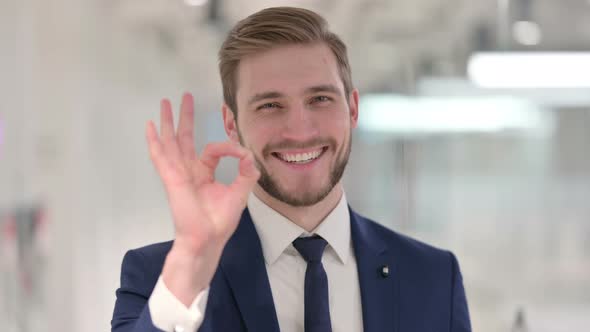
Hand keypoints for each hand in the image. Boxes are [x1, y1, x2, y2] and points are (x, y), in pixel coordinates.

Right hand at [146, 92, 259, 304]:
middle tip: (184, 97)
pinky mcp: (172, 178)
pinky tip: (150, 126)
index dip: (228, 147)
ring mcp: (178, 173)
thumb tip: (249, 154)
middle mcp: (188, 171)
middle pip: (184, 138)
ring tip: (165, 102)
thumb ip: (245, 173)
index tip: (242, 154)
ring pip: (170, 141)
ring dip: (168, 122)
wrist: (207, 239)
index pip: (212, 149)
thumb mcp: (239, 193)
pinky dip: (154, 141)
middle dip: (184, 117)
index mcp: (203, 174)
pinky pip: (160, 156)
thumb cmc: (219, 221)